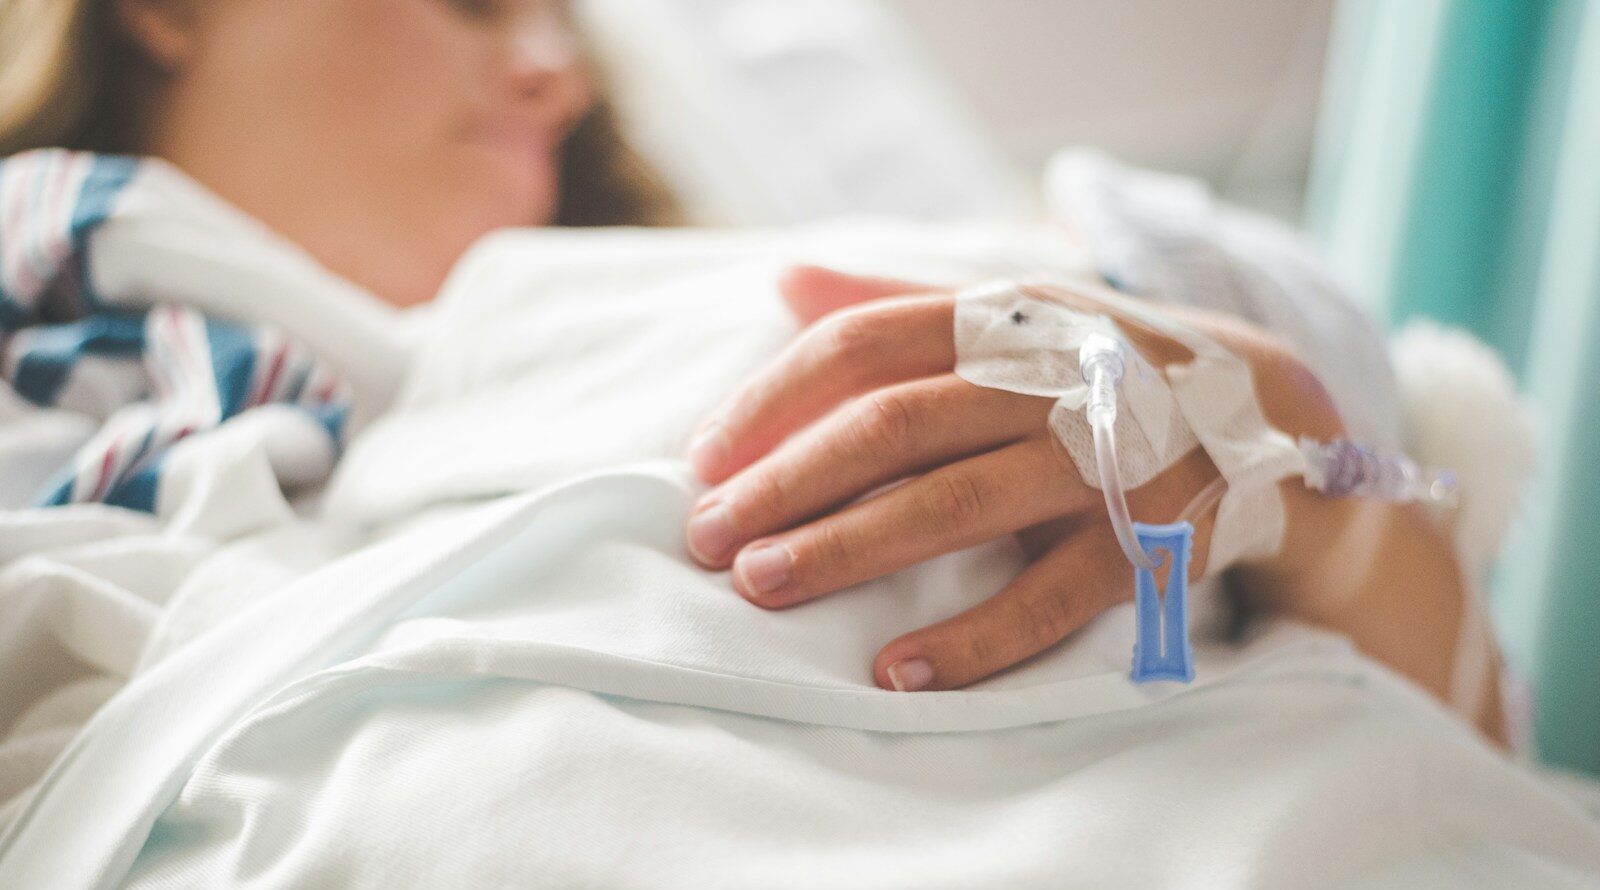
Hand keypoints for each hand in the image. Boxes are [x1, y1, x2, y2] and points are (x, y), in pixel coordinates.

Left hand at [683, 266, 1343, 691]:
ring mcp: (1103, 460)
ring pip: (957, 504)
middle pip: (894, 425)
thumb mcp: (1012, 314)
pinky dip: (974, 637)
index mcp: (1002, 320)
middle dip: (787, 482)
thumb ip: (899, 301)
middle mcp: (1048, 379)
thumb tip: (782, 280)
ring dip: (850, 549)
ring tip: (764, 586)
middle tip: (707, 536)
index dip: (773, 397)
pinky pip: (1052, 597)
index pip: (864, 342)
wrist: (1269, 409)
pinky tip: (896, 669)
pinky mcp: (1152, 539)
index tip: (702, 457)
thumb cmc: (1099, 364)